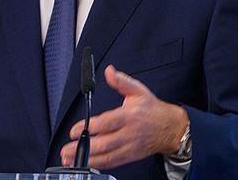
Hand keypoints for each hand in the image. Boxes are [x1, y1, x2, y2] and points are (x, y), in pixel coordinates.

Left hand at [61, 65, 188, 169]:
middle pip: (103, 143)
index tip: (74, 131)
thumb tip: (109, 71)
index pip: (107, 123)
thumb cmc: (152, 109)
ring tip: (69, 160)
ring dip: (87, 159)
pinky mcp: (130, 156)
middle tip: (66, 149)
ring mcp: (130, 147)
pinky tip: (86, 164)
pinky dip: (98, 165)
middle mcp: (129, 133)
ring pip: (106, 156)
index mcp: (129, 116)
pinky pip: (113, 163)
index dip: (89, 128)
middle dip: (83, 148)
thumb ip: (121, 81)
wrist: (171, 128)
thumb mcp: (138, 90)